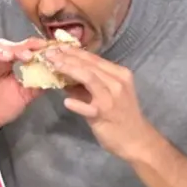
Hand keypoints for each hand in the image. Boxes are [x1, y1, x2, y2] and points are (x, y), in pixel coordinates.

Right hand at [0, 38, 49, 140]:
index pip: (15, 48)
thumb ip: (37, 83)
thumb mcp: (25, 94)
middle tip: (28, 54)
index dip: (28, 45)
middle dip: (13, 47)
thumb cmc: (4, 105)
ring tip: (7, 56)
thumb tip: (55, 74)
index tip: (43, 45)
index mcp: (5, 64)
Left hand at [44, 46, 156, 160]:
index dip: (74, 51)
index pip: (94, 59)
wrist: (136, 140)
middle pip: (89, 65)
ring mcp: (111, 98)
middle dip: (68, 57)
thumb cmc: (121, 116)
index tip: (58, 46)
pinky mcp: (105, 114)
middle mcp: (117, 82)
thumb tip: (64, 76)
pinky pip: (88, 107)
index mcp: (119, 74)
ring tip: (54, 66)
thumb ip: (87, 85)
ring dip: (70, 70)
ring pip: (89, 77)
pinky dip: (77, 103)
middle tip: (49, 53)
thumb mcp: (107, 95)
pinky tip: (67, 102)